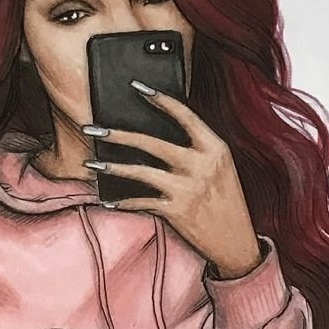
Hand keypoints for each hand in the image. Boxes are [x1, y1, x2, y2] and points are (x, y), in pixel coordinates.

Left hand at [83, 85, 263, 279]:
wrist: (237, 242)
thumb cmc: (225, 201)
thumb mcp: (220, 168)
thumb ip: (196, 150)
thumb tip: (154, 136)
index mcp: (215, 148)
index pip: (185, 115)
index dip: (161, 99)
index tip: (137, 87)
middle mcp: (201, 165)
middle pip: (152, 142)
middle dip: (117, 134)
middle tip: (92, 128)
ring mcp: (187, 189)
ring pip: (140, 172)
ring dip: (111, 168)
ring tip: (90, 164)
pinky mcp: (176, 211)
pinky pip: (142, 203)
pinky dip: (123, 203)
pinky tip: (107, 201)